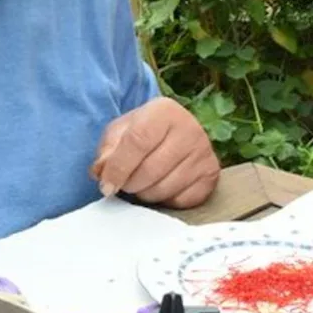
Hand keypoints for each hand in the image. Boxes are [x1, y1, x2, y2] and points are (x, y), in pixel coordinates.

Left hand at [90, 97, 220, 208]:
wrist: (175, 134)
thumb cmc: (142, 133)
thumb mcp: (119, 133)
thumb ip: (106, 151)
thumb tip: (101, 172)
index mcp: (164, 111)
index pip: (137, 142)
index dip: (118, 168)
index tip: (106, 186)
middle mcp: (190, 129)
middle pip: (150, 170)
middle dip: (130, 184)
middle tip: (125, 183)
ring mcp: (204, 153)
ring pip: (164, 189)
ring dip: (146, 194)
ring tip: (143, 184)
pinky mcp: (211, 175)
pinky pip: (181, 201)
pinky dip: (166, 201)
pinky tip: (163, 187)